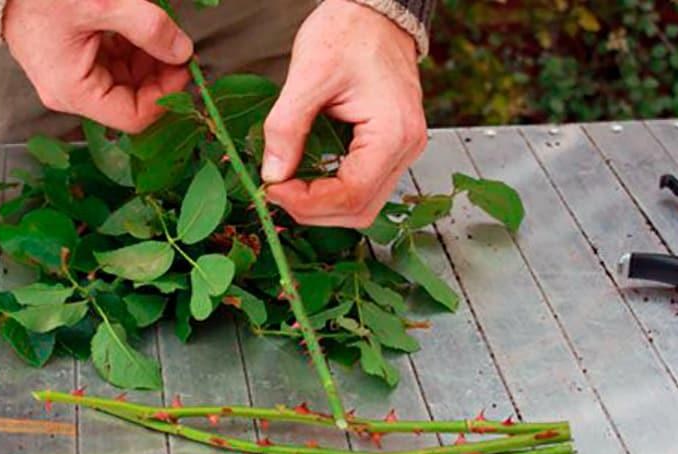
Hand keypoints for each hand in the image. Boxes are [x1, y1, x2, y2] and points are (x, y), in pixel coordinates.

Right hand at [2, 0, 193, 132]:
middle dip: (159, 76)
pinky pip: (111, 65)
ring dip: (147, 61)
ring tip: (158, 32)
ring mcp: (71, 78)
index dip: (166, 96)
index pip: (135, 116)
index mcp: (74, 91)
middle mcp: (72, 93)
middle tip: (178, 48)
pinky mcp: (72, 61)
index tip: (185, 68)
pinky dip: (131, 50)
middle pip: (131, 100)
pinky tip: (138, 29)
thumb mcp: (103, 4)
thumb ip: (148, 28)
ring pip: (124, 82)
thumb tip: (181, 51)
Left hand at [261, 0, 426, 227]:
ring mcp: (401, 150)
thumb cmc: (348, 33)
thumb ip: (286, 128)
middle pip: (359, 209)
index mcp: (393, 133)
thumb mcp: (308, 76)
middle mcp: (406, 148)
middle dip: (313, 210)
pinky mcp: (389, 148)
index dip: (307, 202)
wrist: (374, 13)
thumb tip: (271, 174)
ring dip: (321, 206)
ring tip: (286, 187)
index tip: (271, 188)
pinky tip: (304, 179)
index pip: (352, 194)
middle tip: (274, 191)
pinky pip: (363, 187)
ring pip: (362, 205)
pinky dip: (331, 192)